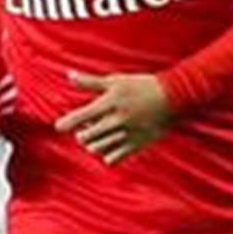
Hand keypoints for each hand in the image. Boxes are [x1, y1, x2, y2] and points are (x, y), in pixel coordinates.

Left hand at [55, 71, 171, 163]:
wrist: (174, 96)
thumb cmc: (141, 86)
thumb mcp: (115, 80)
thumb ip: (90, 82)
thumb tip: (69, 75)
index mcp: (110, 103)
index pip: (82, 116)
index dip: (67, 122)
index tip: (58, 127)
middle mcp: (117, 120)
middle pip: (87, 137)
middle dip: (81, 134)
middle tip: (84, 130)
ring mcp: (127, 134)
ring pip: (98, 148)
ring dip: (92, 144)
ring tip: (96, 137)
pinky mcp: (137, 144)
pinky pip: (113, 158)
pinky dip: (106, 155)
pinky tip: (108, 147)